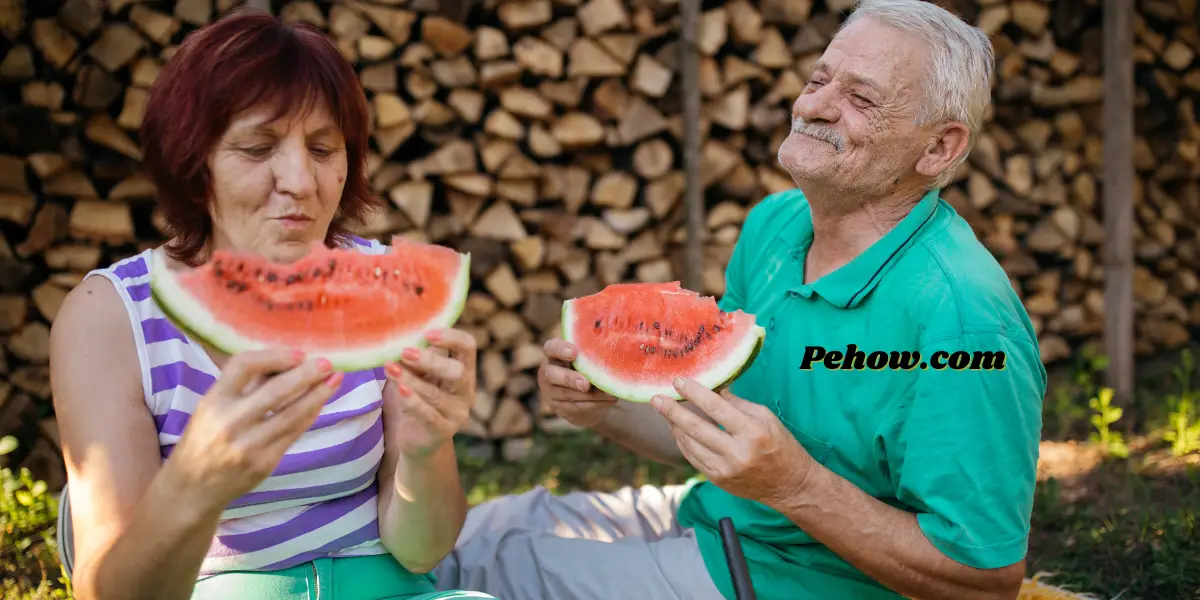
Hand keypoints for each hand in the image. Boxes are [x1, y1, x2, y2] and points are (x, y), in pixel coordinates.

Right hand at [163, 349, 342, 511]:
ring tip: (335, 380)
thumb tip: (286, 361)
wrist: (193, 488)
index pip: (243, 366)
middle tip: (328, 363)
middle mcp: (230, 422)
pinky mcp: (264, 462)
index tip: (298, 353)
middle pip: (276, 391)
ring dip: (317, 395)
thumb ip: (245, 386)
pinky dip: (310, 415)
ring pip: (291, 414)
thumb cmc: (205, 439)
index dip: (274, 356)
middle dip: (306, 374)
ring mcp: (248, 445)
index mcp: (213, 401)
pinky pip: (293, 433)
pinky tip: (320, 403)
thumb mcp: (212, 407)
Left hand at [383, 328, 476, 457]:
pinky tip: (400, 389)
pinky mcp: (443, 430)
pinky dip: (413, 400)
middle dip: (431, 360)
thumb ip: (416, 358)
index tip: (426, 333)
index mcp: (464, 370)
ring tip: (389, 368)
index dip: (451, 337)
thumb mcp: (420, 375)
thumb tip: (399, 333)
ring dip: (410, 379)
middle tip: (405, 352)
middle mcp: (466, 390)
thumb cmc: (420, 398)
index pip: (468, 347)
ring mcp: (457, 412)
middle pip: (457, 371)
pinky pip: (428, 414)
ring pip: (434, 393)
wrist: (419, 438)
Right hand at [536, 339, 616, 427]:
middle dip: (570, 379)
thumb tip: (613, 353)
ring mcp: (550, 392)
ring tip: (610, 394)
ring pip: (567, 394)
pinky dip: (594, 404)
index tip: (574, 353)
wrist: (583, 395)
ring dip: (590, 395)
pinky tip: (609, 400)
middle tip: (585, 384)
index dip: (560, 349)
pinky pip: (576, 407)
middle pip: (553, 375)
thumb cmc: (586, 368)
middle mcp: (547, 372)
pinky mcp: (558, 407)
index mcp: (553, 354)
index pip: (551, 347)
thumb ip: (592, 355)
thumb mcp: (586, 358)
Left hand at [650, 378, 815, 507]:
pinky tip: (676, 429)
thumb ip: (737, 404)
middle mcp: (737, 453)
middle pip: (696, 428)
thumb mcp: (767, 419)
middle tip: (655, 398)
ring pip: (689, 444)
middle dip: (672, 411)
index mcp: (752, 433)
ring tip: (663, 410)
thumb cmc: (781, 446)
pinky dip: (682, 441)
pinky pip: (692, 457)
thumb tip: (713, 387)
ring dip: (673, 425)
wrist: (789, 485)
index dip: (695, 393)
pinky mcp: (717, 480)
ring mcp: (725, 470)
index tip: (678, 381)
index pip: (716, 408)